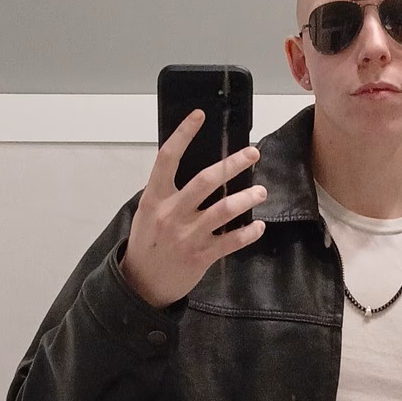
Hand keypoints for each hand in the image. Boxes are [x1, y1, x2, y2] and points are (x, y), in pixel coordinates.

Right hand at [120, 111, 267, 307]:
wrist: (141, 285)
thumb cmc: (147, 243)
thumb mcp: (148, 213)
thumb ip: (168, 193)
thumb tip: (199, 169)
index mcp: (154, 198)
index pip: (167, 158)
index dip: (183, 134)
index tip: (200, 115)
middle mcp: (171, 213)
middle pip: (205, 181)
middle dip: (232, 164)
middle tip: (253, 153)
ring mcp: (187, 235)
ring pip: (223, 210)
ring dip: (246, 198)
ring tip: (260, 191)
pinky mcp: (201, 256)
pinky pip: (231, 241)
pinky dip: (248, 233)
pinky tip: (258, 226)